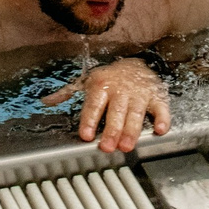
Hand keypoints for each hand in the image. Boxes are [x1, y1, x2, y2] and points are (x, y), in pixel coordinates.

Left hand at [43, 59, 169, 152]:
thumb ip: (68, 93)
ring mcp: (139, 93)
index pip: (94, 104)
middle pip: (116, 112)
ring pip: (136, 113)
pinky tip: (160, 130)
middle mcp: (120, 89)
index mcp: (101, 85)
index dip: (89, 120)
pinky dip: (162, 118)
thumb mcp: (87, 81)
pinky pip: (161, 108)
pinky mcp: (156, 96)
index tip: (86, 136)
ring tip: (127, 145)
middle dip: (112, 130)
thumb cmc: (109, 78)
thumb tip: (46, 101)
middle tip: (108, 147)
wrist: (137, 61)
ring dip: (131, 130)